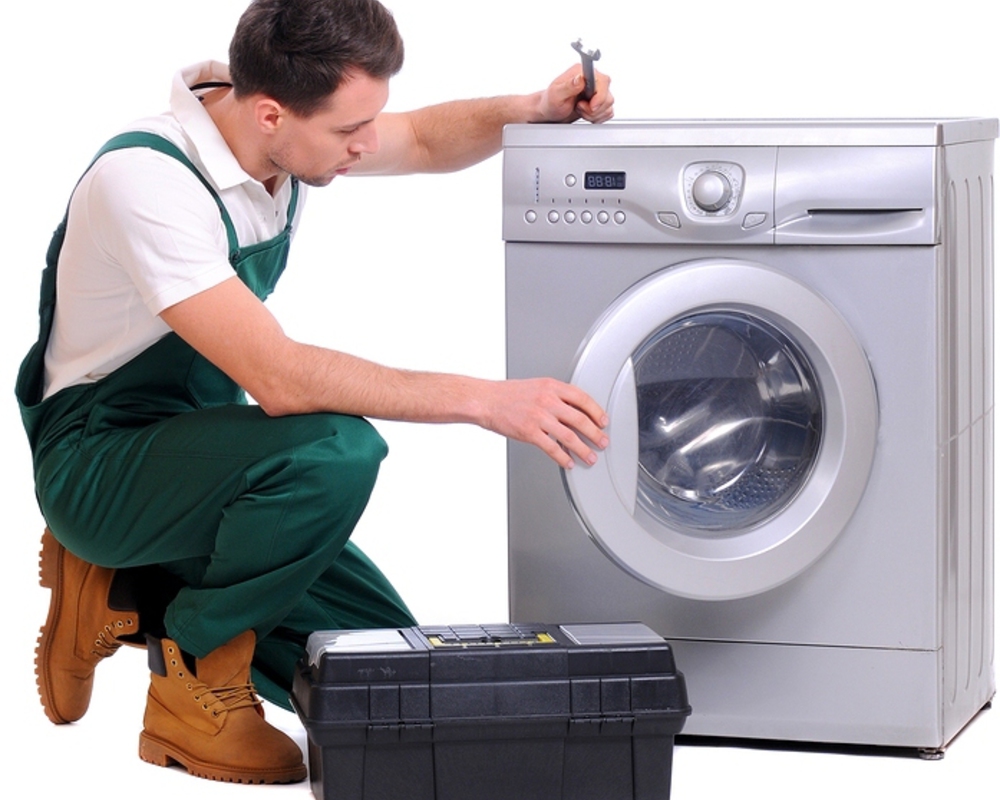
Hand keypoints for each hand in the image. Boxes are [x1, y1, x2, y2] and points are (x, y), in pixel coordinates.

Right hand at [479, 378, 609, 468]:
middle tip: (603, 442)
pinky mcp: (529, 432)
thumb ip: (556, 396)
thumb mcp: (537, 386)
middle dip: (595, 433)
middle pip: (580, 419)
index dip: (596, 411)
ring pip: (569, 436)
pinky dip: (563, 457)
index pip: (582, 398)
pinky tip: (569, 462)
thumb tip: (576, 411)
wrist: (486, 400)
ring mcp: (538, 417)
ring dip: (583, 449)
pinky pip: (552, 448)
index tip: (603, 421)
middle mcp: (547, 400)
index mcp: (551, 386)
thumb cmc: (508, 394)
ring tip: (590, 457)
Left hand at [536, 64, 614, 123]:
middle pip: (608, 96)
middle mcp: (592, 79)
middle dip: (594, 108)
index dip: (600, 96)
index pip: (603, 81)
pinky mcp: (599, 102)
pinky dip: (597, 117)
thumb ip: (568, 86)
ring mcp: (597, 91)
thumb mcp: (555, 94)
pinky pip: (608, 112)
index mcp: (582, 72)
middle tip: (579, 108)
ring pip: (608, 105)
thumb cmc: (550, 102)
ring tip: (580, 110)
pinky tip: (585, 114)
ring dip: (594, 114)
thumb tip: (580, 78)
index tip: (591, 106)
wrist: (549, 112)